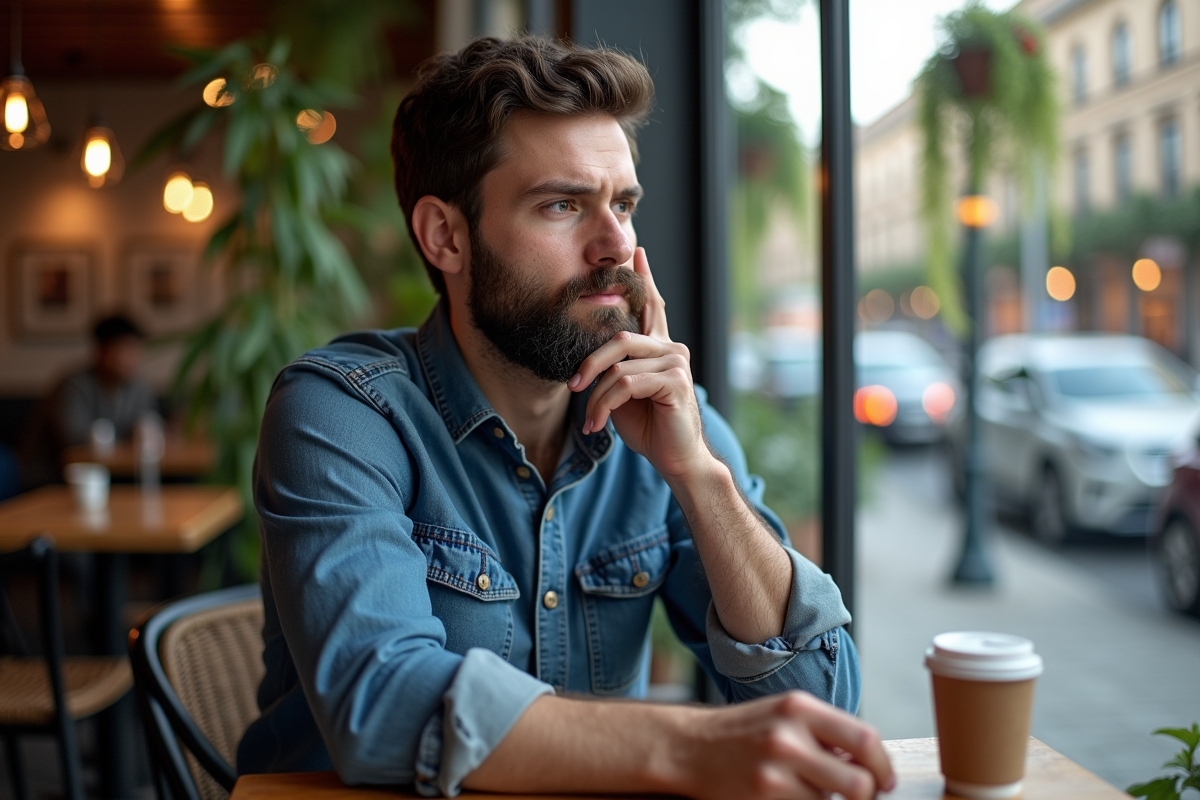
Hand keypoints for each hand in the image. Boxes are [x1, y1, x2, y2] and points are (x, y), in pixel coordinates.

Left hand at [569, 247, 709, 479]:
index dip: (645, 279)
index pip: (652, 306)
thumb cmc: (649, 427)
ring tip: (590, 418)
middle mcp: (671, 348)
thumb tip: (588, 363)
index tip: (637, 252)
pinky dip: (606, 405)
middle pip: (618, 339)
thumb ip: (614, 370)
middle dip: (589, 363)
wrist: (676, 458)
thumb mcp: (623, 394)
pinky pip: (626, 383)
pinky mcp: (675, 381)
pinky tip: (598, 424)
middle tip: (573, 386)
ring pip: (618, 365)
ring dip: (596, 395)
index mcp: (660, 348)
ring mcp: (676, 362)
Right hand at [674, 692, 895, 799]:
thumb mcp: (783, 713)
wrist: (690, 746)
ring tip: (807, 787)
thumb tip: (868, 760)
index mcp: (799, 707)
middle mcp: (789, 735)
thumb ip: (824, 731)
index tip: (885, 779)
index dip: (883, 765)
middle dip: (867, 795)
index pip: (864, 738)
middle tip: (862, 796)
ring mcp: (775, 769)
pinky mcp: (764, 796)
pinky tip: (788, 794)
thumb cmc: (742, 731)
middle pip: (859, 782)